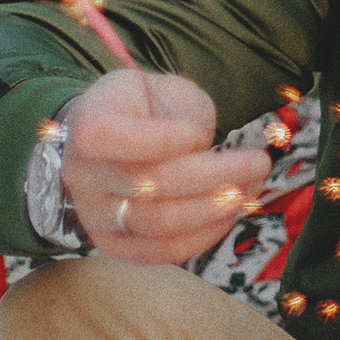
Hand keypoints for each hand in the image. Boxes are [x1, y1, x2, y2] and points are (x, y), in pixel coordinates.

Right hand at [62, 67, 270, 265]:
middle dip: (214, 176)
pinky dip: (203, 236)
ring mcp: (94, 214)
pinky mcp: (114, 244)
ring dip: (215, 209)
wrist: (112, 138)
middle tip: (258, 163)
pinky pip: (160, 252)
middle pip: (148, 184)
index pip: (106, 136)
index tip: (200, 134)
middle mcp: (81, 174)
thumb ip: (179, 112)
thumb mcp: (161, 87)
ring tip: (250, 188)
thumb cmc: (145, 109)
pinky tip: (231, 214)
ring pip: (158, 224)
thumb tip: (200, 150)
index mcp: (85, 124)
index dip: (158, 139)